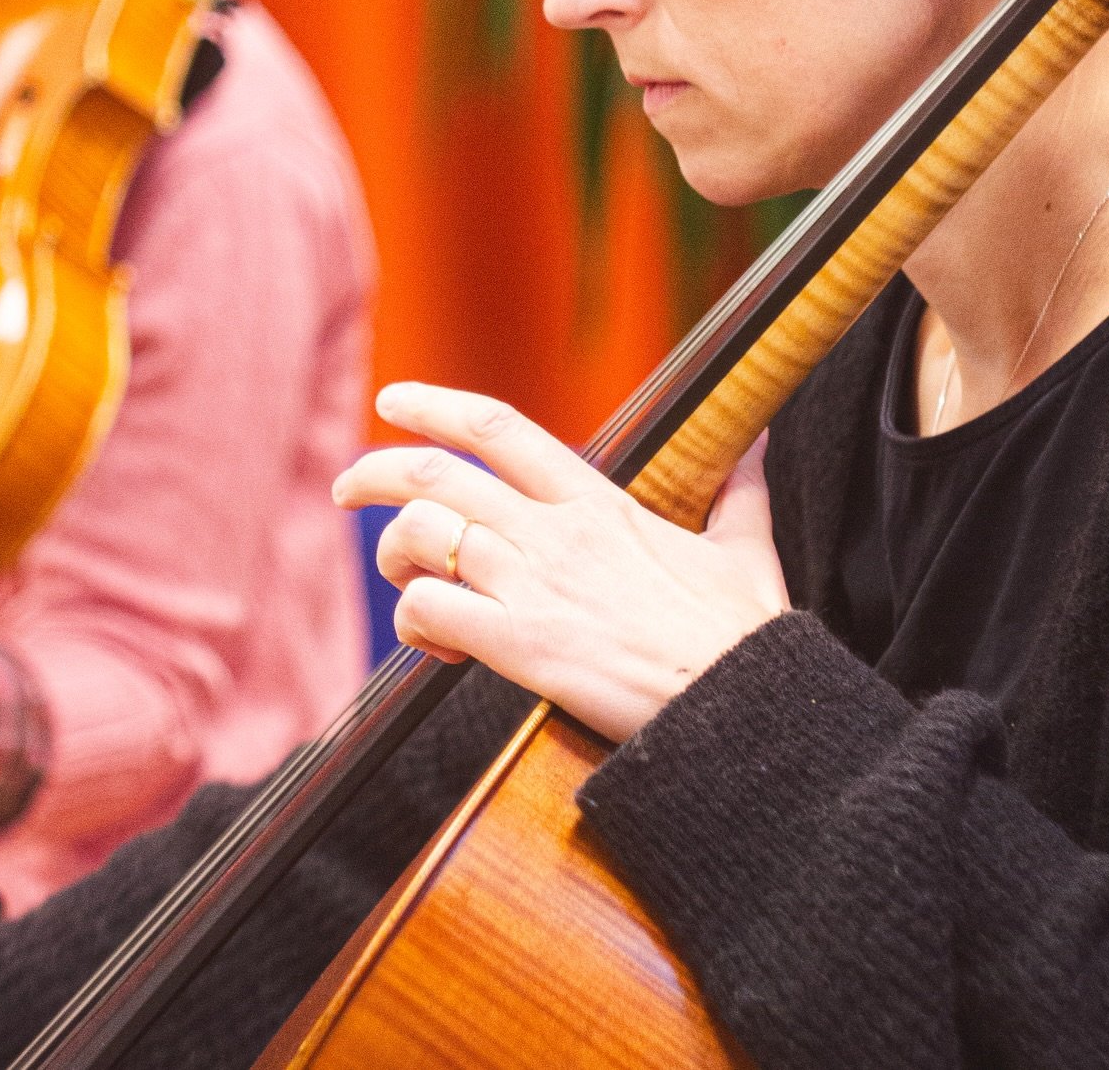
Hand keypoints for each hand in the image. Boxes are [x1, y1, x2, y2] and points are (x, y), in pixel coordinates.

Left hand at [333, 383, 789, 743]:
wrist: (740, 707)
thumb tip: (760, 444)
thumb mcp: (744, 550)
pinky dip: (413, 622)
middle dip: (375, 473)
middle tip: (347, 488)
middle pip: (436, 475)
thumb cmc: (741, 636)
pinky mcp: (520, 646)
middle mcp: (553, 532)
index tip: (395, 400)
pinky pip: (430, 612)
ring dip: (393, 556)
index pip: (499, 427)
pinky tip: (432, 645)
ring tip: (400, 581)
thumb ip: (740, 492)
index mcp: (596, 502)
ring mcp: (532, 586)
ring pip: (422, 537)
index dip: (436, 405)